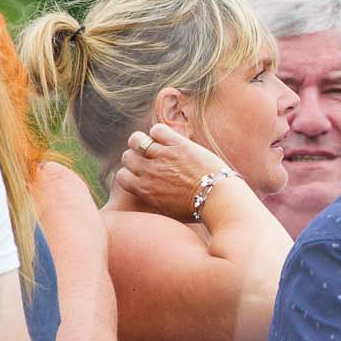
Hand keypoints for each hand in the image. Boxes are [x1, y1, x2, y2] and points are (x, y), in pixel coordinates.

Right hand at [114, 121, 232, 221]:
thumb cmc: (197, 209)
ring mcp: (162, 156)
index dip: (130, 173)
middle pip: (127, 157)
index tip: (141, 173)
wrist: (219, 200)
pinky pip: (157, 129)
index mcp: (145, 190)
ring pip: (137, 140)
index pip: (122, 176)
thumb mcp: (168, 211)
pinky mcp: (178, 144)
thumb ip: (154, 199)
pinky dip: (159, 132)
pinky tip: (169, 138)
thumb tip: (147, 195)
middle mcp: (149, 172)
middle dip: (136, 157)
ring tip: (154, 144)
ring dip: (143, 140)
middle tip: (149, 158)